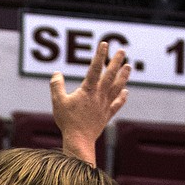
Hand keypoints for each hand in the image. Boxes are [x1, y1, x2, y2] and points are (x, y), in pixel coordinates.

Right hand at [49, 40, 129, 154]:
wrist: (79, 140)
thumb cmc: (67, 121)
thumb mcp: (58, 102)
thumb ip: (56, 86)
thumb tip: (56, 74)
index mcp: (88, 90)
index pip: (95, 68)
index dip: (100, 55)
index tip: (104, 44)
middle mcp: (99, 95)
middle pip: (110, 75)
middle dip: (116, 61)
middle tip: (122, 50)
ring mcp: (104, 105)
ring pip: (117, 87)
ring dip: (123, 76)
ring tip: (128, 67)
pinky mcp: (106, 115)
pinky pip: (117, 104)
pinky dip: (122, 98)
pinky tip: (126, 92)